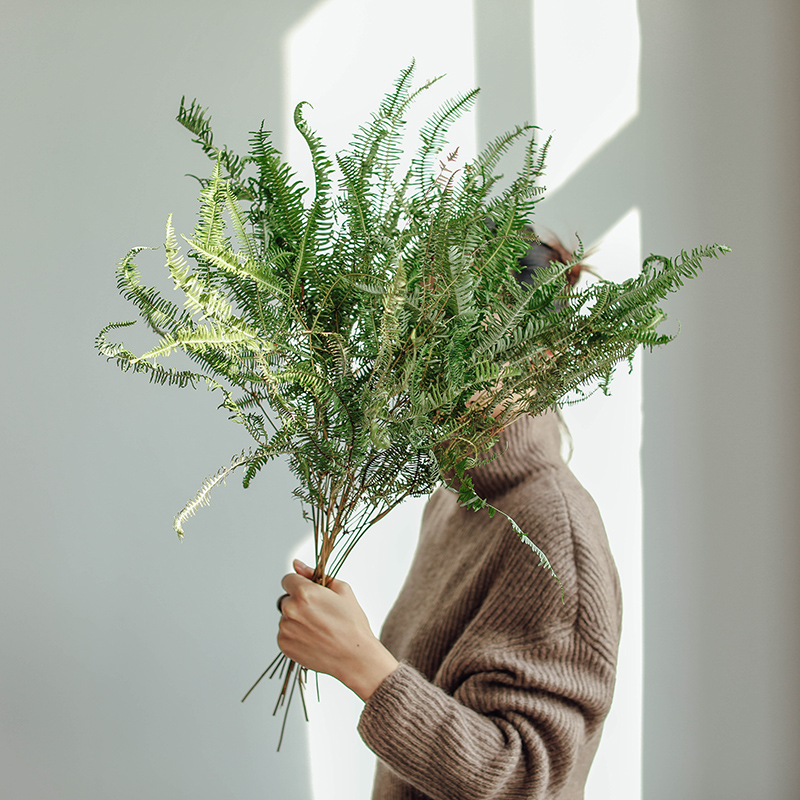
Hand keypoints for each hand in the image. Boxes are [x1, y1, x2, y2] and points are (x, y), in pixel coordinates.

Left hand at [278, 560, 398, 701]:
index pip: (288, 579)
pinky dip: (295, 635)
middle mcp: (291, 610)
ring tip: (319, 629)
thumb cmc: (352, 624)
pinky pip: (285, 634)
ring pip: (286, 617)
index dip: (300, 584)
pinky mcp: (284, 645)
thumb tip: (297, 565)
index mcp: (304, 592)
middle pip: (286, 599)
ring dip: (297, 620)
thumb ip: (315, 575)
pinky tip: (313, 639)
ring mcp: (285, 629)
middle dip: (298, 603)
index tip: (311, 593)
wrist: (355, 657)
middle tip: (319, 613)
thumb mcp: (342, 590)